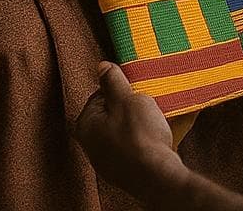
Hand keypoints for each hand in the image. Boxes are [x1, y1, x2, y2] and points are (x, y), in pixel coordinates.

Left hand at [74, 62, 185, 199]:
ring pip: (121, 131)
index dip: (120, 89)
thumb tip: (102, 66)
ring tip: (153, 122)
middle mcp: (90, 145)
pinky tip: (153, 139)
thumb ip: (113, 81)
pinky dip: (141, 141)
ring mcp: (106, 160)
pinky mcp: (122, 171)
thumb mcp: (127, 98)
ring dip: (136, 123)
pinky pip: (130, 147)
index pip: (99, 95)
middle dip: (128, 107)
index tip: (136, 89)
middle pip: (110, 113)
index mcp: (85, 124)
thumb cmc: (140, 136)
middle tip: (146, 104)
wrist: (157, 176)